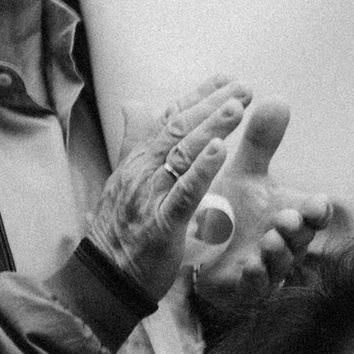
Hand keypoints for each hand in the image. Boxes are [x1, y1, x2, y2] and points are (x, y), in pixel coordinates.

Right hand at [86, 75, 250, 299]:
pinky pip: (184, 192)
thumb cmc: (121, 230)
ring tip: (238, 107)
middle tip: (245, 87)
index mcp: (139, 160)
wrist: (108, 276)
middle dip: (213, 104)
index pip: (169, 118)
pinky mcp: (162, 223)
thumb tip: (134, 103)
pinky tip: (219, 150)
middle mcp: (143, 170)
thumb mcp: (126, 178)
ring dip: (211, 127)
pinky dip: (201, 169)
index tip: (225, 78)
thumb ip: (134, 141)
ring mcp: (151, 195)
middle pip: (179, 128)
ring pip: (182, 153)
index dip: (198, 96)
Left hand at [187, 96, 338, 318]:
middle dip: (297, 229)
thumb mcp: (246, 174)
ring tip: (270, 238)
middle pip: (300, 239)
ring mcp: (266, 267)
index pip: (313, 213)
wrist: (200, 253)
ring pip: (279, 262)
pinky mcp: (244, 288)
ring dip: (278, 250)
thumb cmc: (232, 211)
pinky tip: (250, 265)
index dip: (318, 210)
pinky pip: (255, 286)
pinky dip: (255, 275)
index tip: (318, 201)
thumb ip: (262, 142)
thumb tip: (279, 99)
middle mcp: (283, 243)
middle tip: (287, 218)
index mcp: (289, 215)